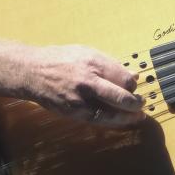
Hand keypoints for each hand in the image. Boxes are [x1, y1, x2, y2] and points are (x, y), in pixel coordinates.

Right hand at [14, 43, 146, 126]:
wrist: (32, 72)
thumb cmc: (61, 59)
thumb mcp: (87, 52)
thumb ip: (111, 64)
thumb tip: (133, 75)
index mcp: (94, 63)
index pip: (125, 79)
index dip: (133, 85)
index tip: (134, 87)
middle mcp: (89, 81)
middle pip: (122, 97)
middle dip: (136, 104)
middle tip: (141, 105)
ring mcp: (80, 99)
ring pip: (111, 114)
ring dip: (127, 118)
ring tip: (137, 117)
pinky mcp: (73, 112)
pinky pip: (97, 120)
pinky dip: (111, 122)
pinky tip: (118, 121)